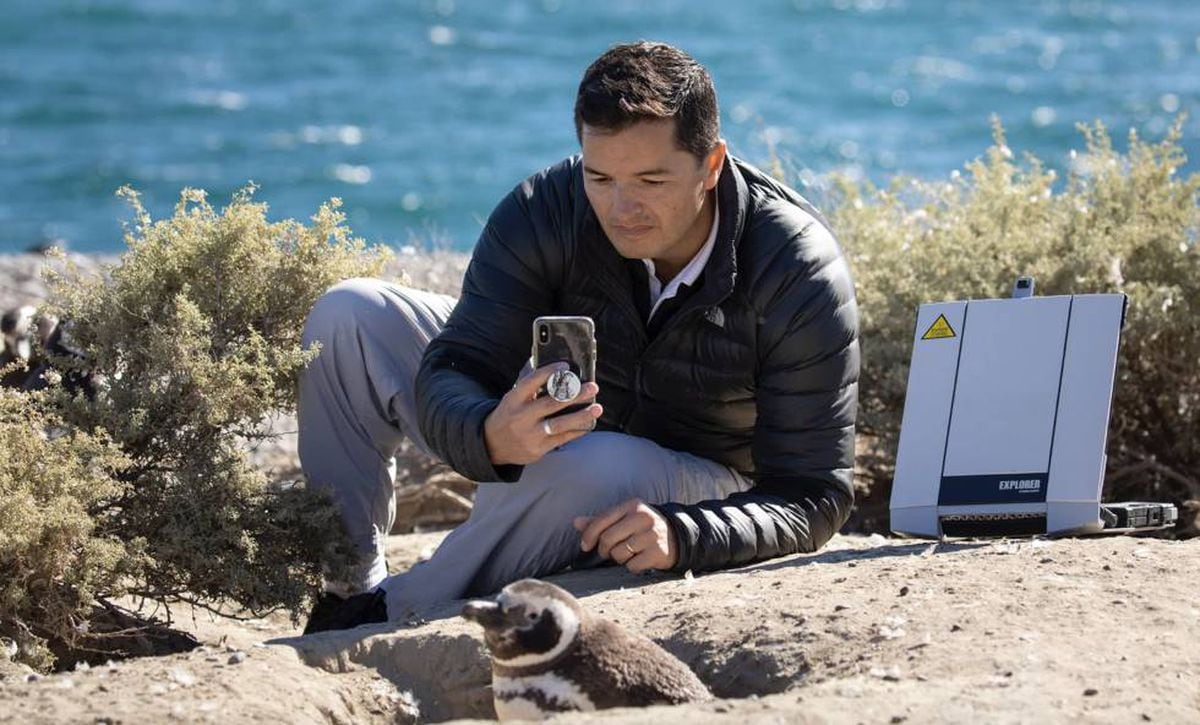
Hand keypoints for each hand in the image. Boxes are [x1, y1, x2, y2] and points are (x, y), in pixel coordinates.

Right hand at [483, 362, 601, 465]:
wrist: (493, 444)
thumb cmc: (509, 414)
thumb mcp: (512, 396)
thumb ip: (526, 379)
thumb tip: (537, 356)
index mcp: (514, 399)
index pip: (531, 382)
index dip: (548, 372)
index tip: (565, 366)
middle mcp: (522, 416)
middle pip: (551, 403)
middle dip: (574, 395)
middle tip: (593, 387)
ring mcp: (530, 434)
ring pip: (559, 424)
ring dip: (581, 416)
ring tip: (597, 408)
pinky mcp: (538, 449)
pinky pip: (562, 439)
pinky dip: (577, 431)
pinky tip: (589, 424)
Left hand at [573, 498, 677, 573]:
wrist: (676, 537)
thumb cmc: (641, 528)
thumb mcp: (623, 519)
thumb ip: (599, 520)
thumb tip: (575, 522)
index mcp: (632, 505)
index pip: (602, 520)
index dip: (589, 535)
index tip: (585, 546)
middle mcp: (643, 517)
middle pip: (608, 539)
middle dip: (604, 549)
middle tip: (608, 552)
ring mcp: (651, 535)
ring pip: (619, 554)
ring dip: (619, 558)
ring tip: (627, 553)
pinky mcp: (658, 552)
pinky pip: (633, 565)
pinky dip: (632, 566)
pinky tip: (639, 559)